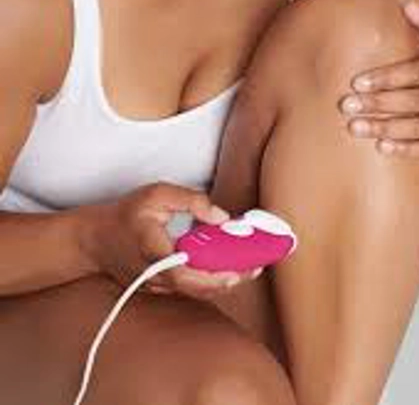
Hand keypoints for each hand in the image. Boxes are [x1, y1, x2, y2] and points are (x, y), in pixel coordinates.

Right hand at [78, 182, 262, 300]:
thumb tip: (222, 217)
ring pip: (196, 291)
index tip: (234, 270)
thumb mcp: (157, 194)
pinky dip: (212, 279)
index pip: (181, 272)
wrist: (95, 240)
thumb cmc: (126, 214)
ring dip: (225, 281)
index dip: (209, 276)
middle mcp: (154, 275)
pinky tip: (230, 267)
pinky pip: (190, 287)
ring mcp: (157, 286)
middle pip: (196, 288)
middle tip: (256, 268)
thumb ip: (191, 201)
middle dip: (230, 280)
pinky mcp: (160, 288)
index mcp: (152, 250)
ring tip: (251, 266)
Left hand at [338, 1, 418, 157]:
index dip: (385, 78)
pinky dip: (404, 148)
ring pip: (417, 126)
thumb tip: (408, 5)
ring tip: (354, 127)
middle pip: (413, 100)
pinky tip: (380, 146)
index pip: (415, 71)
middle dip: (377, 103)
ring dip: (383, 127)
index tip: (357, 83)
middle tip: (346, 105)